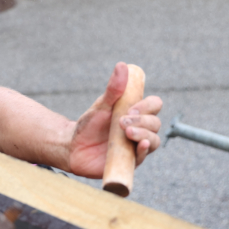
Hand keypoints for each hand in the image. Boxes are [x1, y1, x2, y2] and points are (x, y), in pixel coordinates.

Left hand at [67, 63, 162, 177]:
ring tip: (127, 131)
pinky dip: (143, 151)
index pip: (154, 106)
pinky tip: (140, 145)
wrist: (73, 147)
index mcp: (136, 114)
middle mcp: (140, 130)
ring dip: (144, 135)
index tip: (131, 108)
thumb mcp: (101, 105)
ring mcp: (136, 146)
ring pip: (154, 141)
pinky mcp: (130, 162)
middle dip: (142, 121)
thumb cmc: (89, 125)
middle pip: (155, 123)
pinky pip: (143, 157)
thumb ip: (113, 89)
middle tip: (122, 121)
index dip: (147, 106)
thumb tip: (121, 65)